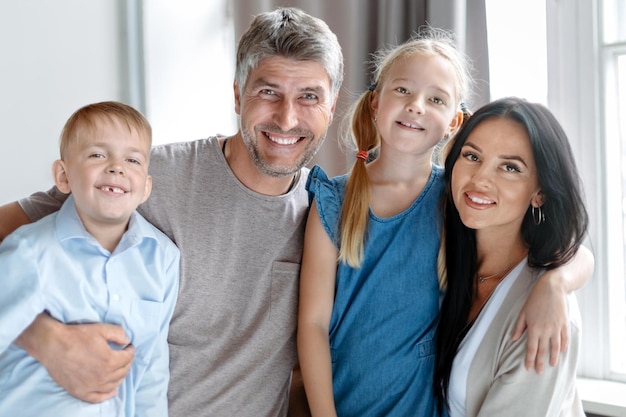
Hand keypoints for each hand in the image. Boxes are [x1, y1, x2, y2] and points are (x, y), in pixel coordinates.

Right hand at [16, 313, 134, 402]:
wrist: (52, 345)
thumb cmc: (75, 336)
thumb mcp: (101, 329)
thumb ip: (118, 333)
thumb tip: (127, 341)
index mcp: (109, 360)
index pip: (128, 358)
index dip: (130, 350)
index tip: (128, 347)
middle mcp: (102, 376)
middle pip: (123, 371)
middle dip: (127, 362)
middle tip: (124, 356)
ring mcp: (91, 386)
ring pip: (114, 384)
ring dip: (120, 376)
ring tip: (119, 369)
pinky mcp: (80, 391)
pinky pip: (98, 398)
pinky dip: (108, 395)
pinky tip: (113, 391)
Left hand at [512, 273, 568, 372]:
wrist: (552, 287)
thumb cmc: (535, 299)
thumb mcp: (523, 312)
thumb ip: (519, 327)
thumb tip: (513, 339)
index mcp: (533, 328)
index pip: (531, 348)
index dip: (530, 359)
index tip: (528, 368)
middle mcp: (545, 330)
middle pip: (543, 350)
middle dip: (540, 362)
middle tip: (539, 372)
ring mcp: (556, 327)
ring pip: (555, 347)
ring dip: (553, 357)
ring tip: (552, 365)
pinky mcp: (564, 323)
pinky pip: (565, 338)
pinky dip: (563, 346)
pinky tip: (561, 352)